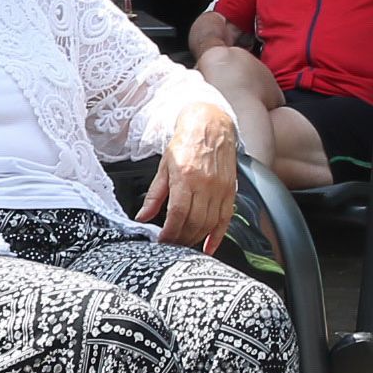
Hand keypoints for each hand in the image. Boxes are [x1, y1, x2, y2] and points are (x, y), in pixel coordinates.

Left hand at [138, 104, 240, 252]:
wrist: (210, 126)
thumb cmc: (186, 143)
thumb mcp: (164, 167)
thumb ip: (154, 195)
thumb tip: (142, 216)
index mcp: (185, 177)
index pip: (178, 213)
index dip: (170, 232)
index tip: (162, 240)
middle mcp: (205, 184)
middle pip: (194, 222)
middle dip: (181, 239)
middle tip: (171, 245)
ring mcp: (220, 189)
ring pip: (209, 224)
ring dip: (196, 239)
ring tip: (184, 244)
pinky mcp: (230, 191)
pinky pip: (225, 220)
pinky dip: (217, 236)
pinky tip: (208, 247)